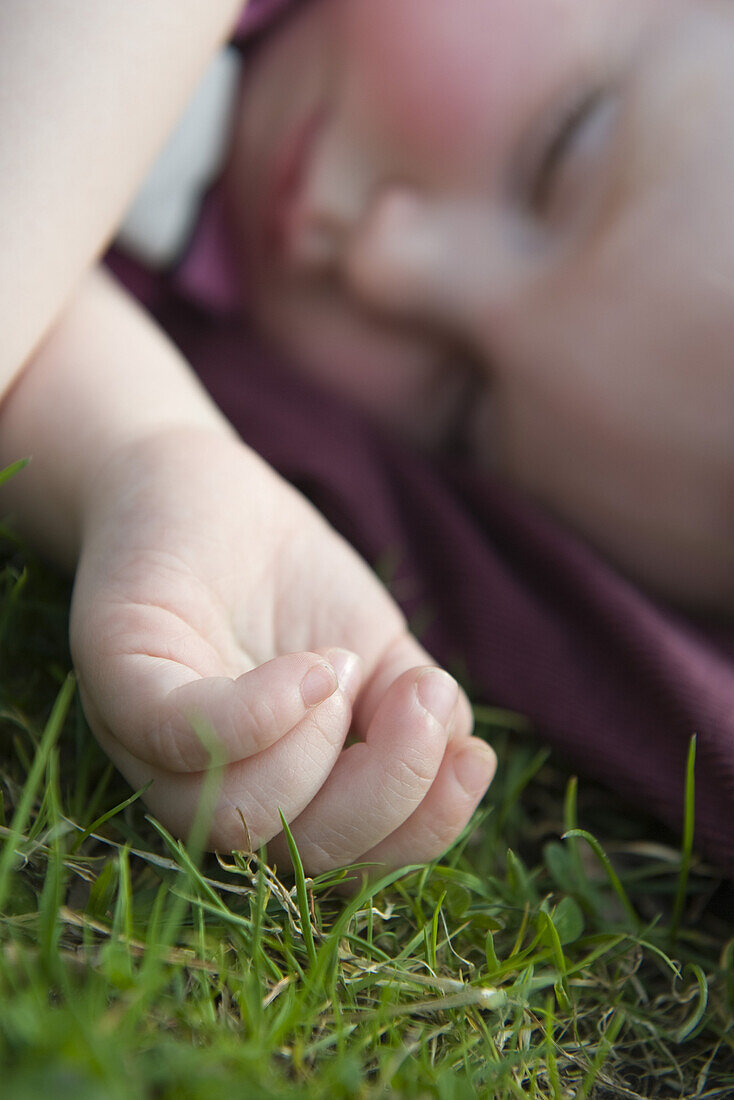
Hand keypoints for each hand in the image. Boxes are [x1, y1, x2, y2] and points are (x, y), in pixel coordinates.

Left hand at [71, 427, 495, 872]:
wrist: (213, 487)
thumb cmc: (294, 582)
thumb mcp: (378, 649)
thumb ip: (416, 716)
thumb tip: (464, 762)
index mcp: (279, 792)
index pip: (349, 860)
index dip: (422, 831)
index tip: (472, 760)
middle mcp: (209, 787)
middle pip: (298, 852)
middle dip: (385, 790)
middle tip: (421, 702)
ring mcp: (152, 741)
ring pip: (234, 814)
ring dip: (320, 749)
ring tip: (345, 662)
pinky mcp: (120, 675)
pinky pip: (178, 734)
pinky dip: (259, 717)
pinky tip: (314, 668)